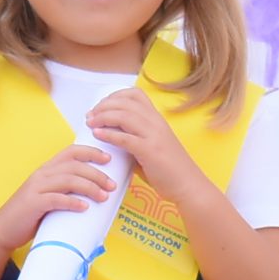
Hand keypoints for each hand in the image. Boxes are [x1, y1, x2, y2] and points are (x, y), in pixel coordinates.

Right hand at [0, 143, 114, 253]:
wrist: (3, 230)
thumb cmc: (29, 215)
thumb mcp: (48, 196)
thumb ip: (65, 191)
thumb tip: (94, 194)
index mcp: (46, 170)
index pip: (71, 152)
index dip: (91, 152)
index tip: (108, 158)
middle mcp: (41, 175)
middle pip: (74, 166)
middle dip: (97, 174)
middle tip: (111, 185)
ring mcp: (36, 189)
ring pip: (68, 180)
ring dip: (90, 187)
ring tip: (103, 196)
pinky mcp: (33, 204)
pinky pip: (56, 199)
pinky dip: (73, 202)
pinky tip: (84, 207)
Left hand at [85, 89, 209, 208]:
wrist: (188, 185)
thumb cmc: (168, 170)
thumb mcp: (150, 147)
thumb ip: (133, 139)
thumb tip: (109, 137)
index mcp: (156, 119)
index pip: (135, 94)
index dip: (114, 96)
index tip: (100, 106)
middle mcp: (156, 123)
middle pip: (125, 102)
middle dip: (103, 106)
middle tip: (90, 116)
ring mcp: (154, 136)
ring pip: (124, 115)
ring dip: (103, 117)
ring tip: (90, 123)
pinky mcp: (150, 151)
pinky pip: (126, 138)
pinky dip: (109, 134)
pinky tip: (97, 134)